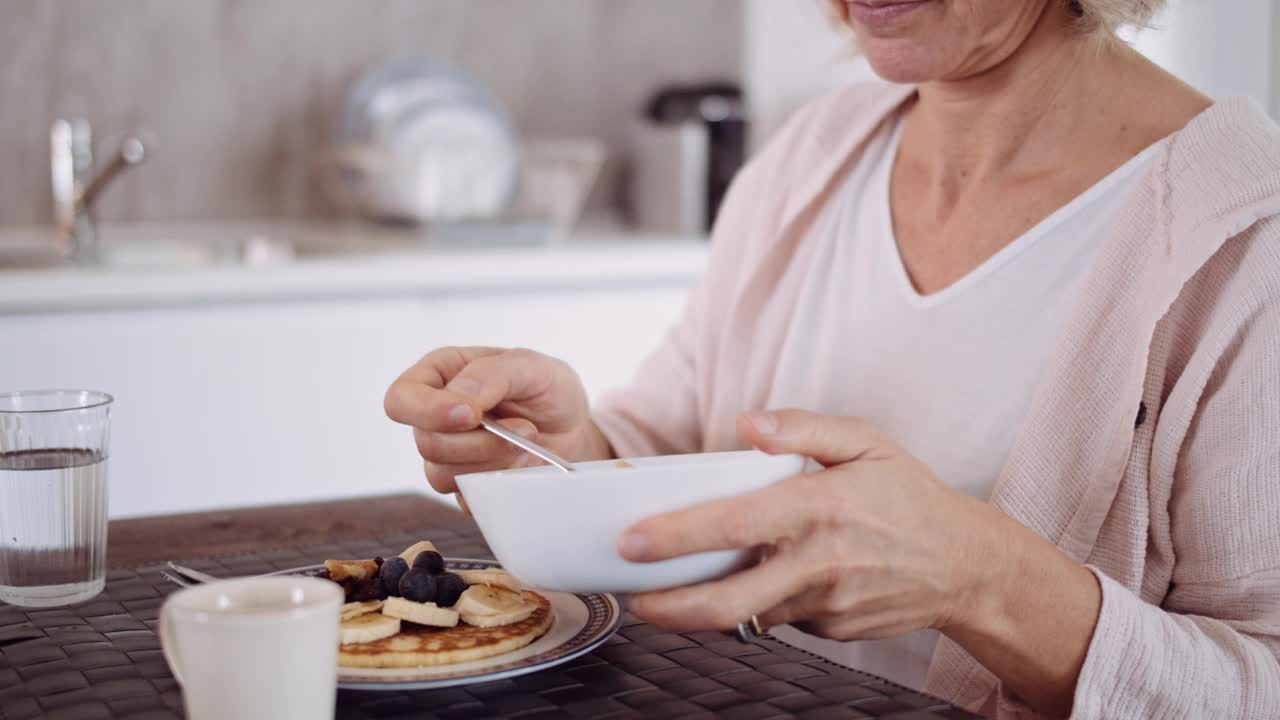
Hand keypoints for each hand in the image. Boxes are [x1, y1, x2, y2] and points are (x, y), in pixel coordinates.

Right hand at [384, 347, 611, 498]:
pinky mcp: (465, 486)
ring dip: (494, 463)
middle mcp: (436, 417)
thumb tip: (459, 398)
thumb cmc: (547, 389)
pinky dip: (501, 484)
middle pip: (427, 444)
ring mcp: (449, 455)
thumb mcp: (531, 366)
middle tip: (523, 429)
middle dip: (480, 442)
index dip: (428, 411)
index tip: (471, 415)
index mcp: (440, 375)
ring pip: (444, 476)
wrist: (572, 429)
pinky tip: (525, 465)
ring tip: (529, 445)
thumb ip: (491, 374)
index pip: (401, 399)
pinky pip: (468, 498)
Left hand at [619, 408, 999, 638]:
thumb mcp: (867, 442)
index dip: (677, 536)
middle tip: (632, 597)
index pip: (735, 525)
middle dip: (668, 607)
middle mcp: (819, 563)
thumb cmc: (910, 498)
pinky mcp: (831, 632)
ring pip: (747, 613)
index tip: (631, 541)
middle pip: (728, 601)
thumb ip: (805, 428)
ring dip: (705, 604)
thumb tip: (750, 422)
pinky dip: (760, 600)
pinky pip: (778, 617)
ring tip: (675, 587)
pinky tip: (766, 576)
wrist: (967, 566)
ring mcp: (825, 606)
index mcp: (821, 507)